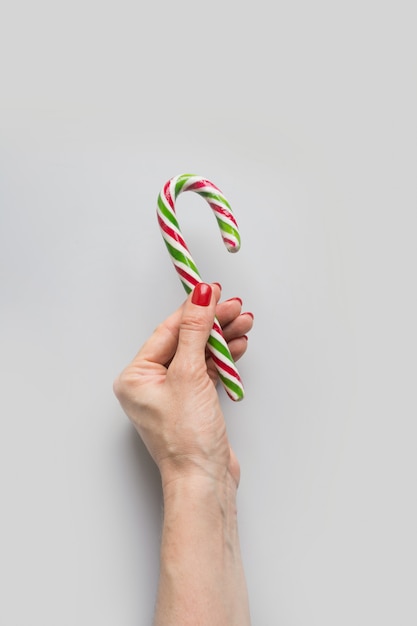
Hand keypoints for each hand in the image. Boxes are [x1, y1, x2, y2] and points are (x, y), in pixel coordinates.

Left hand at [113, 283, 253, 490]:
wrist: (205, 480)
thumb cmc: (187, 439)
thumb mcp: (190, 375)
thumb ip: (196, 332)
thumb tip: (199, 297)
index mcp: (136, 377)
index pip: (168, 331)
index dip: (193, 309)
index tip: (212, 292)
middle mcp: (151, 384)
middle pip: (185, 341)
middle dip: (212, 324)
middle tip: (235, 308)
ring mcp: (173, 394)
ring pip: (199, 354)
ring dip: (222, 339)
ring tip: (244, 323)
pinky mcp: (193, 403)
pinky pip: (207, 371)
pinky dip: (223, 359)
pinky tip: (237, 346)